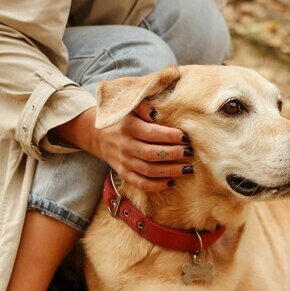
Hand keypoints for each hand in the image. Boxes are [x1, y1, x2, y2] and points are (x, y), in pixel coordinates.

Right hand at [53, 101, 193, 191]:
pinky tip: (171, 181)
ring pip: (148, 170)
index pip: (151, 133)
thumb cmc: (124, 119)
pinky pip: (140, 183)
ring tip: (187, 168)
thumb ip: (143, 105)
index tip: (186, 136)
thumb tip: (156, 113)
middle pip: (152, 153)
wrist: (99, 135)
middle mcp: (125, 145)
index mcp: (128, 127)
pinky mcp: (124, 173)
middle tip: (190, 152)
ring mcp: (124, 161)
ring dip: (170, 171)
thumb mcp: (130, 106)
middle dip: (174, 154)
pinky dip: (156, 185)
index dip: (170, 136)